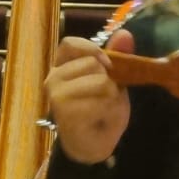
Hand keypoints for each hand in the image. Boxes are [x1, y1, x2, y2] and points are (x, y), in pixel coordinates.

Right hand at [45, 31, 131, 163]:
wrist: (93, 146)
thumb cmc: (101, 110)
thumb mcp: (113, 80)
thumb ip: (117, 57)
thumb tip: (125, 33)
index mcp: (62, 67)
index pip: (70, 43)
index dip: (92, 49)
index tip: (108, 65)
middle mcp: (53, 79)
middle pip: (92, 63)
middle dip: (109, 80)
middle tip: (105, 97)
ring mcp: (56, 96)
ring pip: (100, 82)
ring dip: (111, 98)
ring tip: (104, 109)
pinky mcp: (65, 113)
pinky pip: (100, 102)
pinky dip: (108, 111)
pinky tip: (100, 119)